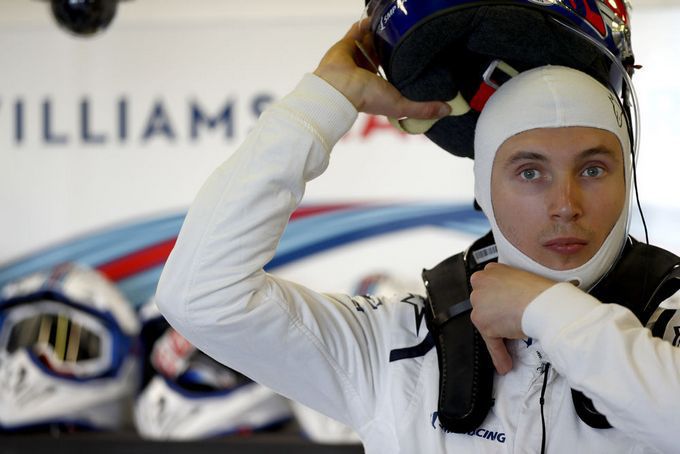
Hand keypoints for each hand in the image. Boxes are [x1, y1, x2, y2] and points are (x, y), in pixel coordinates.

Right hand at [313, 22, 450, 118]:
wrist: (339, 87)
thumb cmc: (366, 99)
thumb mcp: (400, 106)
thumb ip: (422, 109)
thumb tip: (448, 110)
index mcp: (378, 87)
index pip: (394, 76)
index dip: (404, 68)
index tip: (417, 61)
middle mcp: (367, 72)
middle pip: (382, 57)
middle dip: (392, 49)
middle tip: (406, 39)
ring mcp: (356, 58)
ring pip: (370, 43)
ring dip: (379, 36)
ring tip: (392, 26)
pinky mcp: (347, 45)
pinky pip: (356, 32)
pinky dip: (364, 25)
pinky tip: (374, 18)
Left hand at [469, 263, 555, 374]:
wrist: (544, 302)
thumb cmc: (541, 291)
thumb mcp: (521, 278)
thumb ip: (509, 286)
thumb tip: (509, 300)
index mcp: (491, 271)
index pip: (487, 287)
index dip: (496, 298)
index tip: (503, 306)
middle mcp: (480, 285)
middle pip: (483, 304)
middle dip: (494, 314)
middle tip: (511, 321)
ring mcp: (480, 305)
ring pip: (487, 323)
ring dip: (498, 334)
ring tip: (512, 342)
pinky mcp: (484, 324)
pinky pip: (491, 343)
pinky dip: (499, 354)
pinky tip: (504, 363)